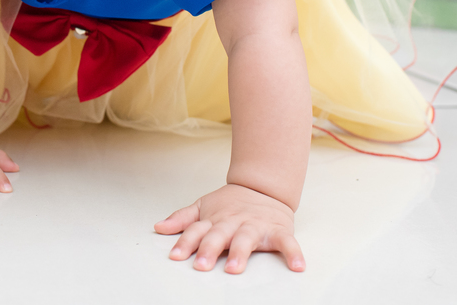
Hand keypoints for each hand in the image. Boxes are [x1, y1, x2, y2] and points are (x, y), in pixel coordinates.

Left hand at [155, 184, 304, 273]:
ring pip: (246, 239)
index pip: (196, 230)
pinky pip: (287, 243)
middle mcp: (233, 223)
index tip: (176, 256)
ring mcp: (255, 226)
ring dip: (240, 253)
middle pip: (219, 236)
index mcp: (215, 219)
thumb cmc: (230, 203)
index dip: (186, 243)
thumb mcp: (203, 207)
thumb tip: (158, 227)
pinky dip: (293, 253)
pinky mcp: (277, 231)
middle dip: (210, 250)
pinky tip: (297, 266)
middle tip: (201, 266)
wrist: (263, 186)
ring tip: (235, 269)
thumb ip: (182, 219)